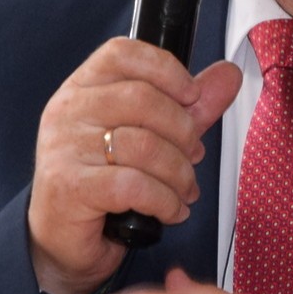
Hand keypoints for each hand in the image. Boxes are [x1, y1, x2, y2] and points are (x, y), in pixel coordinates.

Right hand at [27, 41, 240, 293]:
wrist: (64, 240)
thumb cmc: (105, 183)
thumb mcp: (152, 136)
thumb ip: (189, 106)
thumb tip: (228, 74)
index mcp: (84, 88)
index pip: (122, 53)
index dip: (166, 69)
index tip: (191, 95)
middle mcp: (69, 111)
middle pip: (142, 99)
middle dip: (183, 132)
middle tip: (193, 156)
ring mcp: (64, 148)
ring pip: (143, 145)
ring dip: (179, 173)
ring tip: (184, 189)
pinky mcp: (69, 186)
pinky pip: (134, 184)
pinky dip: (165, 201)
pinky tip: (170, 211)